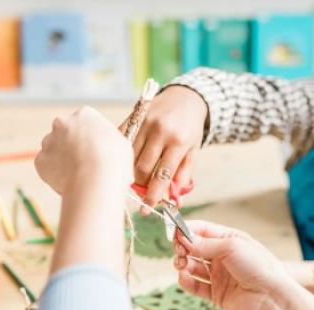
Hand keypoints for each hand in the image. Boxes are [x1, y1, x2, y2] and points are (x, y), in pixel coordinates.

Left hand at [37, 106, 133, 194]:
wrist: (95, 181)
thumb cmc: (114, 163)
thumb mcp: (120, 144)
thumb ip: (108, 140)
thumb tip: (107, 146)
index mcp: (85, 115)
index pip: (84, 121)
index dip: (89, 137)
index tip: (94, 148)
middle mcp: (63, 123)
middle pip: (65, 132)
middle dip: (71, 145)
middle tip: (83, 161)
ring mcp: (49, 141)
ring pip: (54, 149)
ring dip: (62, 159)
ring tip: (78, 175)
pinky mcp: (40, 160)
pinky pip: (47, 167)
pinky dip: (54, 174)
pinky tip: (69, 181)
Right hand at [125, 86, 206, 208]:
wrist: (184, 97)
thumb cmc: (189, 128)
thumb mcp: (193, 150)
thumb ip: (183, 174)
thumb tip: (173, 200)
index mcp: (179, 141)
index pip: (163, 174)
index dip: (153, 194)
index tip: (147, 208)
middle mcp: (160, 131)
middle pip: (142, 168)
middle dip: (139, 186)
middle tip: (140, 196)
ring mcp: (144, 122)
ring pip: (129, 157)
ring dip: (130, 173)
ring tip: (134, 182)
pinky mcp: (133, 117)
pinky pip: (122, 141)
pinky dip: (121, 155)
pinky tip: (123, 164)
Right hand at [173, 220, 290, 309]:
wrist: (271, 297)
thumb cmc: (259, 266)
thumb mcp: (231, 246)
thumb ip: (204, 243)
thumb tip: (183, 238)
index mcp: (229, 239)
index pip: (202, 230)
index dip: (186, 230)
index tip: (173, 232)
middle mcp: (222, 256)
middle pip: (193, 248)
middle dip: (182, 248)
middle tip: (179, 251)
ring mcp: (218, 275)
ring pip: (192, 266)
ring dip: (182, 264)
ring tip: (181, 265)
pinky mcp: (216, 293)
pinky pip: (195, 286)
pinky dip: (186, 281)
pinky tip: (184, 277)